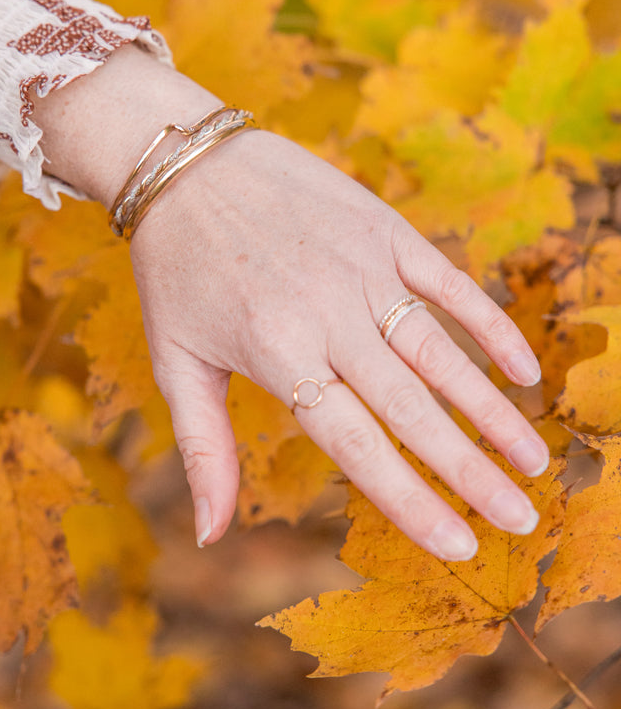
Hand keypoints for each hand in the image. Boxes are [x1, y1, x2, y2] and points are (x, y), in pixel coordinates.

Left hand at [34, 45, 547, 559]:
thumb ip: (204, 450)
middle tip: (520, 520)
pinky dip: (490, 327)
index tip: (458, 548)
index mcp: (278, 356)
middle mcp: (329, 318)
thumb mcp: (175, 362)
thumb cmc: (175, 271)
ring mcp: (362, 271)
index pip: (359, 446)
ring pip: (441, 354)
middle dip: (471, 472)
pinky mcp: (382, 231)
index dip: (412, 501)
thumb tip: (208, 539)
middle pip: (414, 410)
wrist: (184, 160)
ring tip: (534, 462)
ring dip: (492, 412)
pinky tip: (524, 371)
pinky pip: (449, 284)